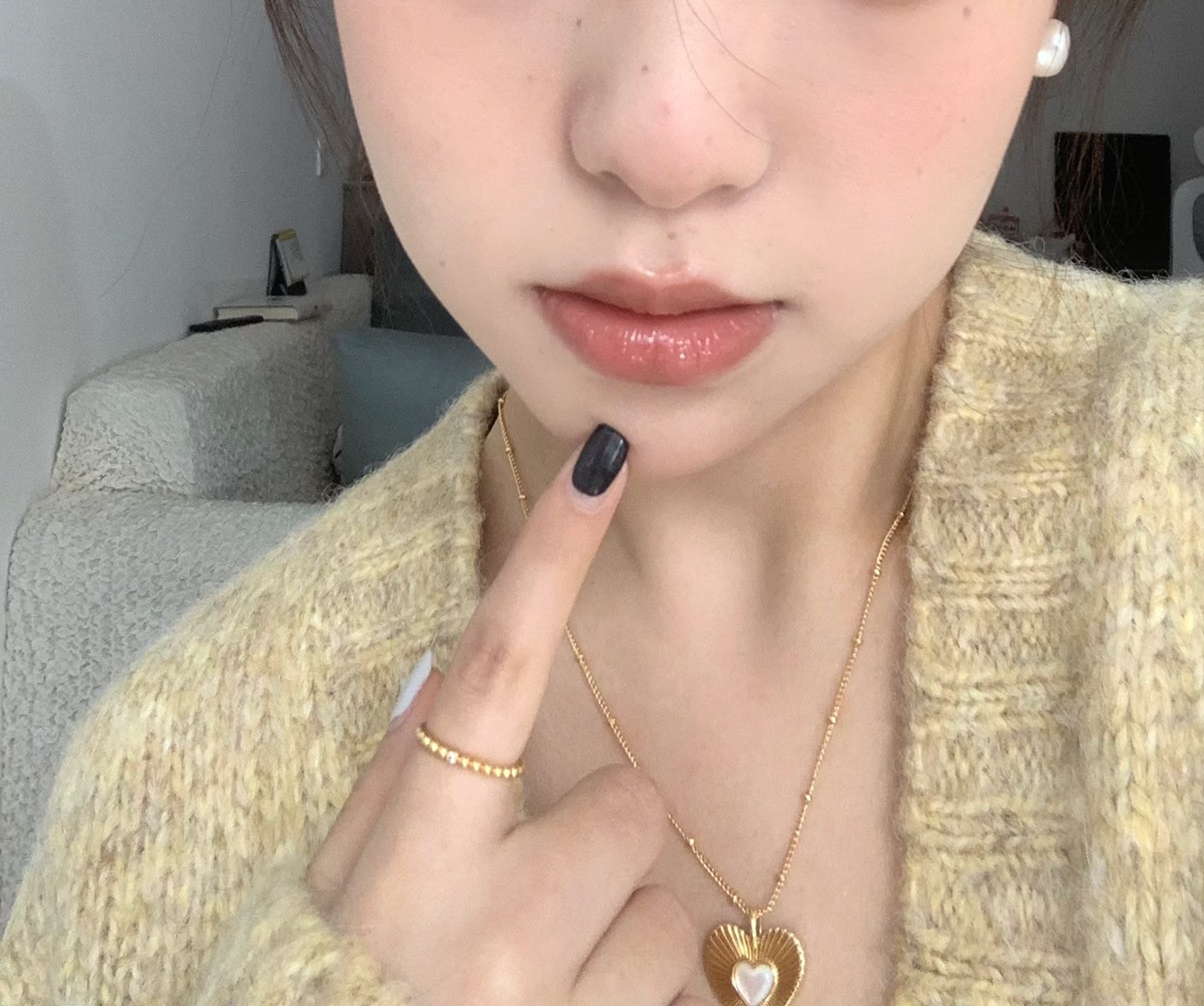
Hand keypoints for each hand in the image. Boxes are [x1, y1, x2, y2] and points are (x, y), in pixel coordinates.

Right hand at [305, 424, 704, 1005]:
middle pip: (631, 810)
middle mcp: (484, 933)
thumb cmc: (330, 997)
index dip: (549, 555)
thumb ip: (400, 790)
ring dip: (624, 956)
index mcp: (408, 862)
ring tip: (544, 1002)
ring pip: (671, 921)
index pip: (490, 670)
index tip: (604, 456)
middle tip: (526, 925)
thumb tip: (454, 674)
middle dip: (596, 859)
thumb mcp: (341, 898)